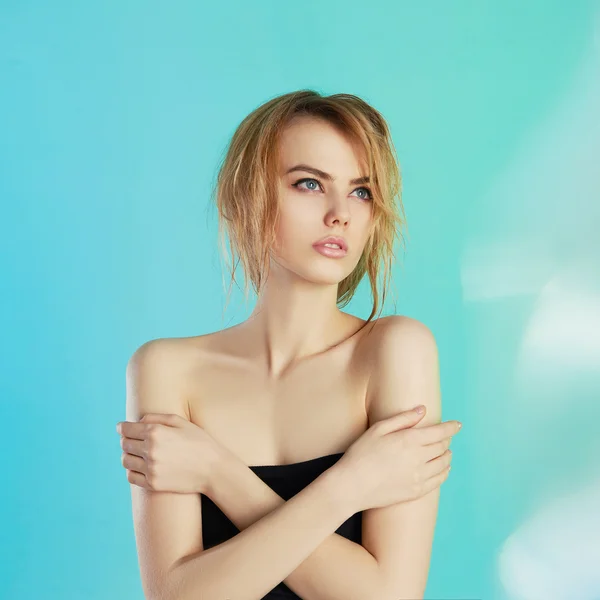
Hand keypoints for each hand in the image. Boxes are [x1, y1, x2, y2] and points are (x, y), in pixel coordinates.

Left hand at [116, 413, 223, 493]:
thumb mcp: (181, 422)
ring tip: (138, 453)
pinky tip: (141, 466)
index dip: (122, 427)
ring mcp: (150, 469)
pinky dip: (132, 470)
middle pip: (124, 444)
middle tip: (133, 439)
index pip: (126, 429)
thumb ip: (156, 418)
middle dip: (126, 440)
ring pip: (125, 460)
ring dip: (128, 455)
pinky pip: (131, 476)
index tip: (122, 428)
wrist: (213, 469)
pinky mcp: (152, 484)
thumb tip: (138, 421)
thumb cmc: (199, 441)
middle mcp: (150, 450)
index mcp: (156, 432)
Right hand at [333, 406, 460, 512]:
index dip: (451, 427)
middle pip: (442, 447)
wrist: (352, 486)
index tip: (458, 424)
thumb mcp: (378, 429)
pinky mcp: (416, 492)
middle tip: (446, 436)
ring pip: (444, 464)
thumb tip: (422, 410)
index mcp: (409, 440)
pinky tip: (443, 469)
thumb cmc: (361, 454)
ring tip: (446, 451)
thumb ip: (403, 418)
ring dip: (447, 455)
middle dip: (447, 440)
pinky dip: (445, 472)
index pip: (439, 432)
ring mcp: (419, 477)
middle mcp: (418, 459)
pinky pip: (439, 481)